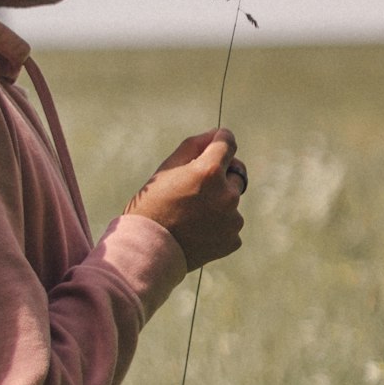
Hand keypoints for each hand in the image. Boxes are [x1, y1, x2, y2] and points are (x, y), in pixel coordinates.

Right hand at [125, 128, 245, 271]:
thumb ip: (193, 146)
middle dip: (220, 175)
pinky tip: (197, 232)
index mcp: (209, 171)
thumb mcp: (167, 169)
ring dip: (218, 202)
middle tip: (196, 189)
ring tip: (192, 216)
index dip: (221, 139)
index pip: (228, 142)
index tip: (217, 141)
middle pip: (234, 172)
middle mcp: (227, 193)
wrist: (148, 249)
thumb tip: (215, 135)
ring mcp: (233, 219)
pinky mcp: (234, 239)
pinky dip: (218, 225)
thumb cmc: (153, 205)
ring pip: (231, 201)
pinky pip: (230, 224)